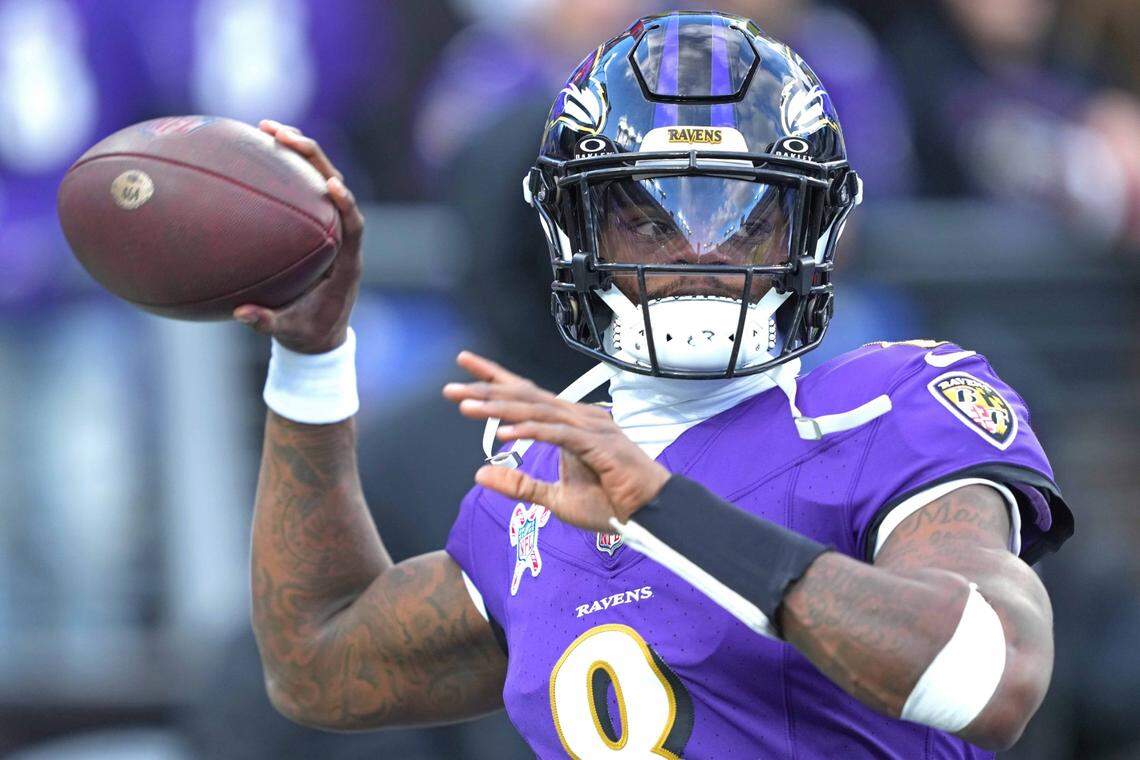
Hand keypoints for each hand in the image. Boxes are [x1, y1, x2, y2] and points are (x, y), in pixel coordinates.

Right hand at [233, 120, 363, 353]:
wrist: (320, 336)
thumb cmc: (308, 334)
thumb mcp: (289, 331)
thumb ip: (268, 323)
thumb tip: (241, 315)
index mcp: (346, 265)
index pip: (354, 228)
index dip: (346, 205)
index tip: (331, 185)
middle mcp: (342, 240)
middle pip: (336, 189)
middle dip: (314, 158)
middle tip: (283, 134)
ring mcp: (329, 229)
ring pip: (321, 181)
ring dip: (299, 153)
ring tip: (268, 128)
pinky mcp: (314, 224)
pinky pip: (303, 190)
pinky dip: (285, 169)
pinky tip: (257, 149)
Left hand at [442, 352, 670, 532]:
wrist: (651, 514)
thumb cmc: (611, 503)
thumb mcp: (555, 500)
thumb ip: (520, 485)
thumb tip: (481, 473)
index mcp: (568, 424)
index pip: (525, 394)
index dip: (494, 378)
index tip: (464, 365)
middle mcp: (578, 417)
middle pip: (525, 397)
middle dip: (486, 391)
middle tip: (451, 389)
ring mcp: (590, 427)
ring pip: (538, 410)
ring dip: (501, 408)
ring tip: (468, 406)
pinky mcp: (599, 444)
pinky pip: (559, 434)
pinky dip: (532, 430)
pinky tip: (506, 431)